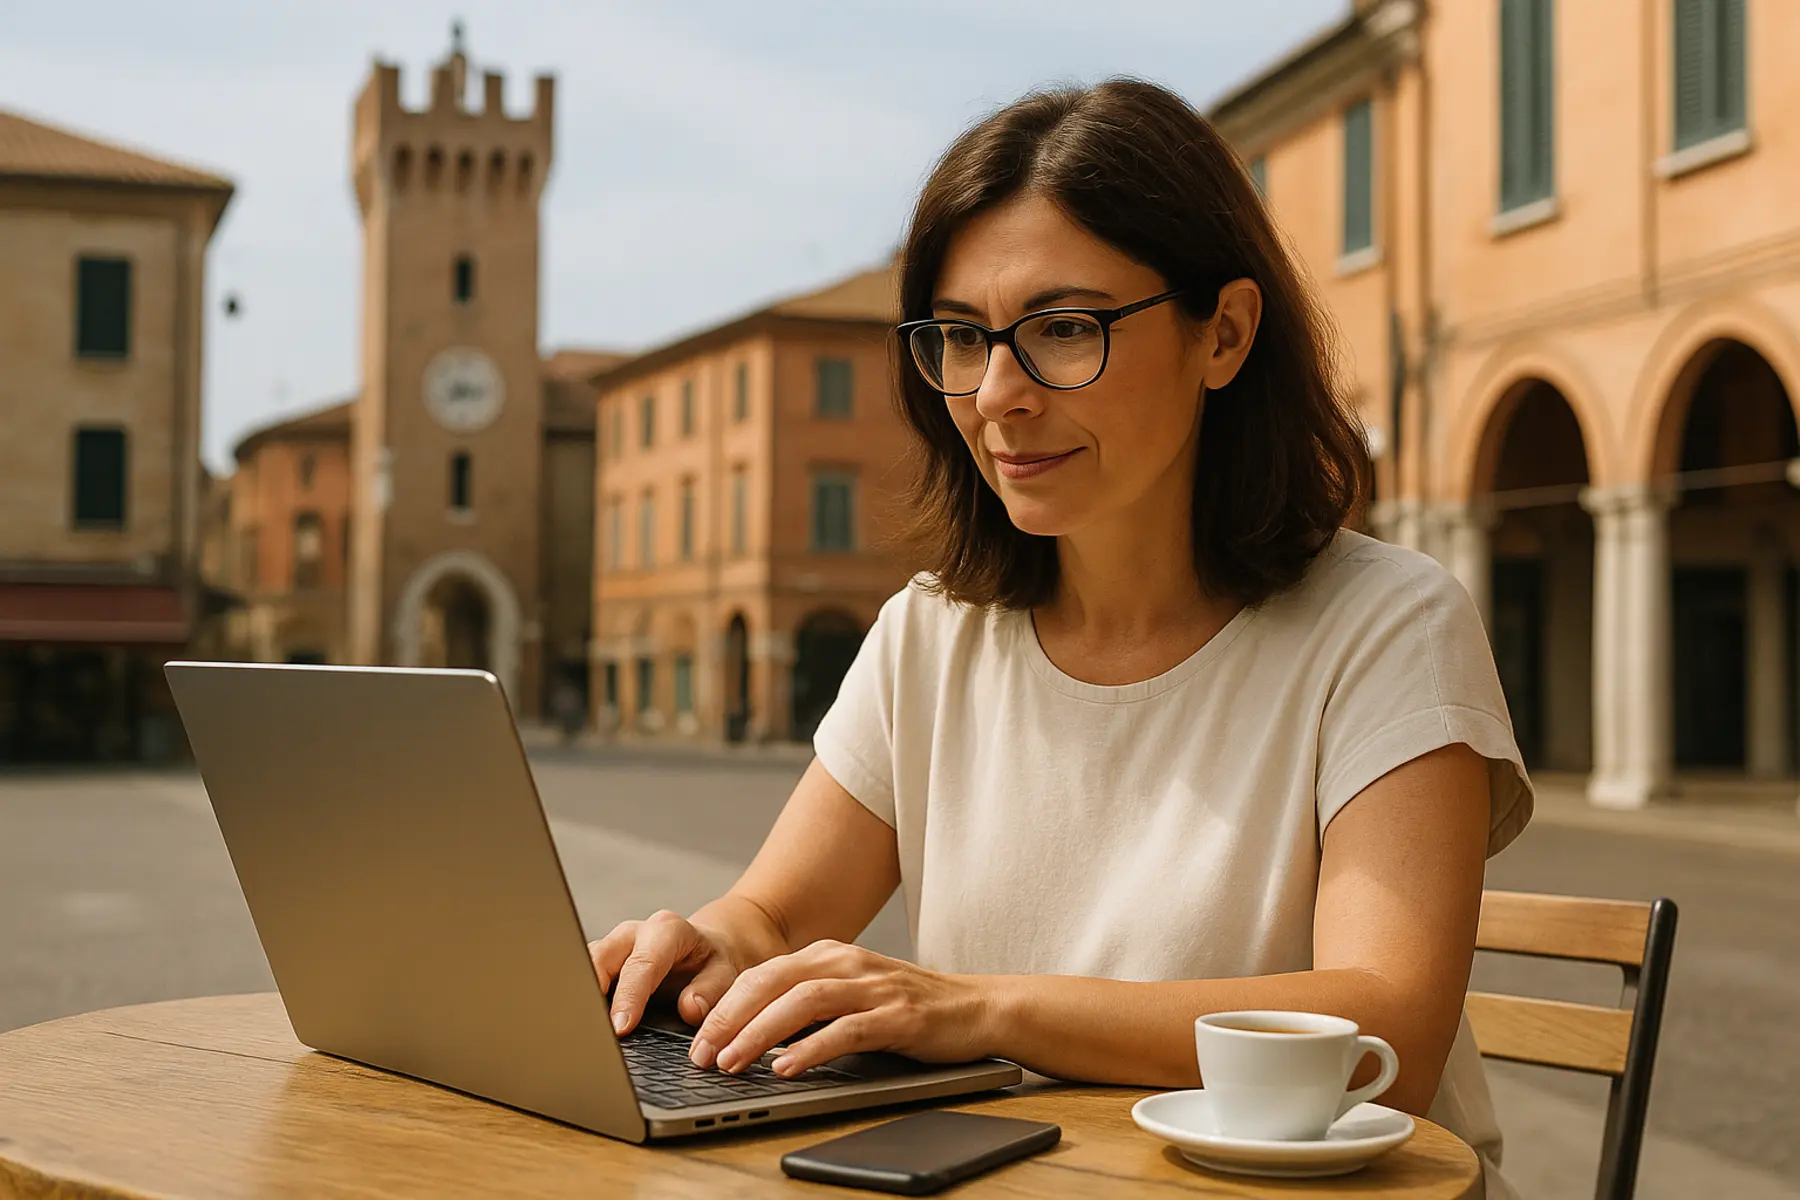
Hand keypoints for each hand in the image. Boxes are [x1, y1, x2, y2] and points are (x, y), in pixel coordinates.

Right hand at [588, 910, 741, 1033]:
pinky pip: (583, 974)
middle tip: (590, 1028)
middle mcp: (635, 933)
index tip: (621, 1027)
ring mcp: (615, 945)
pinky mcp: (603, 960)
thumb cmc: (713, 964)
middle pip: (601, 956)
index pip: (642, 964)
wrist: (707, 950)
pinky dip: (579, 996)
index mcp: (667, 931)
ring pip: (585, 963)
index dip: (629, 996)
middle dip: (591, 990)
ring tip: (577, 1027)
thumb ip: (710, 991)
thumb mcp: (726, 975)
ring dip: (579, 993)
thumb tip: (689, 1008)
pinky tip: (580, 1020)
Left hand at [688, 940, 992, 1077]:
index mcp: (827, 955)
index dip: (722, 1007)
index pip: (761, 975)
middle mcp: (845, 962)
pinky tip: (787, 1067)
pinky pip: (845, 1029)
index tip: (695, 1040)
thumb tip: (749, 1034)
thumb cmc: (905, 1007)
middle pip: (772, 981)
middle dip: (729, 1018)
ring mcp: (871, 986)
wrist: (975, 1007)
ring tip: (732, 1062)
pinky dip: (812, 1048)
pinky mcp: (896, 1015)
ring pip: (802, 1002)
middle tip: (701, 1054)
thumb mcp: (849, 994)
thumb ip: (807, 1004)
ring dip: (760, 1033)